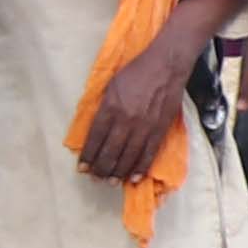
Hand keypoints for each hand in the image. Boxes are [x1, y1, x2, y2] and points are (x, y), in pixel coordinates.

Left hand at [76, 44, 191, 182]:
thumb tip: (95, 130)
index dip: (88, 156)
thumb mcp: (110, 87)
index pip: (95, 138)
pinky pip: (149, 153)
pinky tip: (134, 178)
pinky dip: (141, 168)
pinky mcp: (160, 129)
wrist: (165, 66)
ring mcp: (144, 126)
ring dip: (118, 172)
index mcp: (110, 107)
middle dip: (101, 168)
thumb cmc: (135, 72)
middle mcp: (125, 120)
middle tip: (95, 178)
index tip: (82, 167)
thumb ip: (103, 108)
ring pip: (128, 156)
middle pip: (110, 151)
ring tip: (110, 182)